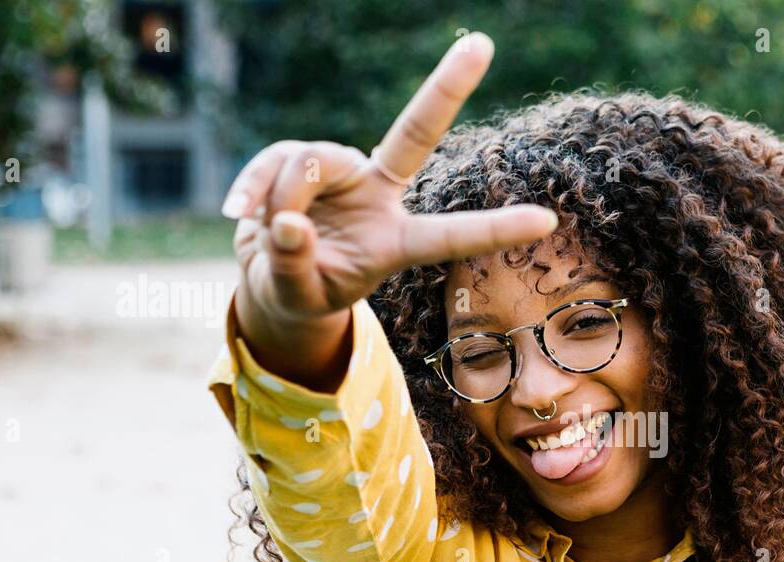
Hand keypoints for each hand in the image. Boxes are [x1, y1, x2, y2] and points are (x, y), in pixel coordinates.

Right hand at [222, 32, 556, 382]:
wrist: (269, 277)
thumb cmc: (300, 293)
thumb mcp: (298, 295)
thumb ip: (295, 266)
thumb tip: (288, 225)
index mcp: (397, 242)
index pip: (451, 235)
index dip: (495, 228)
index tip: (546, 221)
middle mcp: (379, 197)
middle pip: (413, 133)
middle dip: (446, 87)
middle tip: (482, 43)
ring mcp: (343, 173)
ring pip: (313, 159)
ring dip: (282, 195)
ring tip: (269, 233)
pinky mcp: (302, 159)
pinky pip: (277, 159)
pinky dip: (254, 186)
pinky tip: (237, 213)